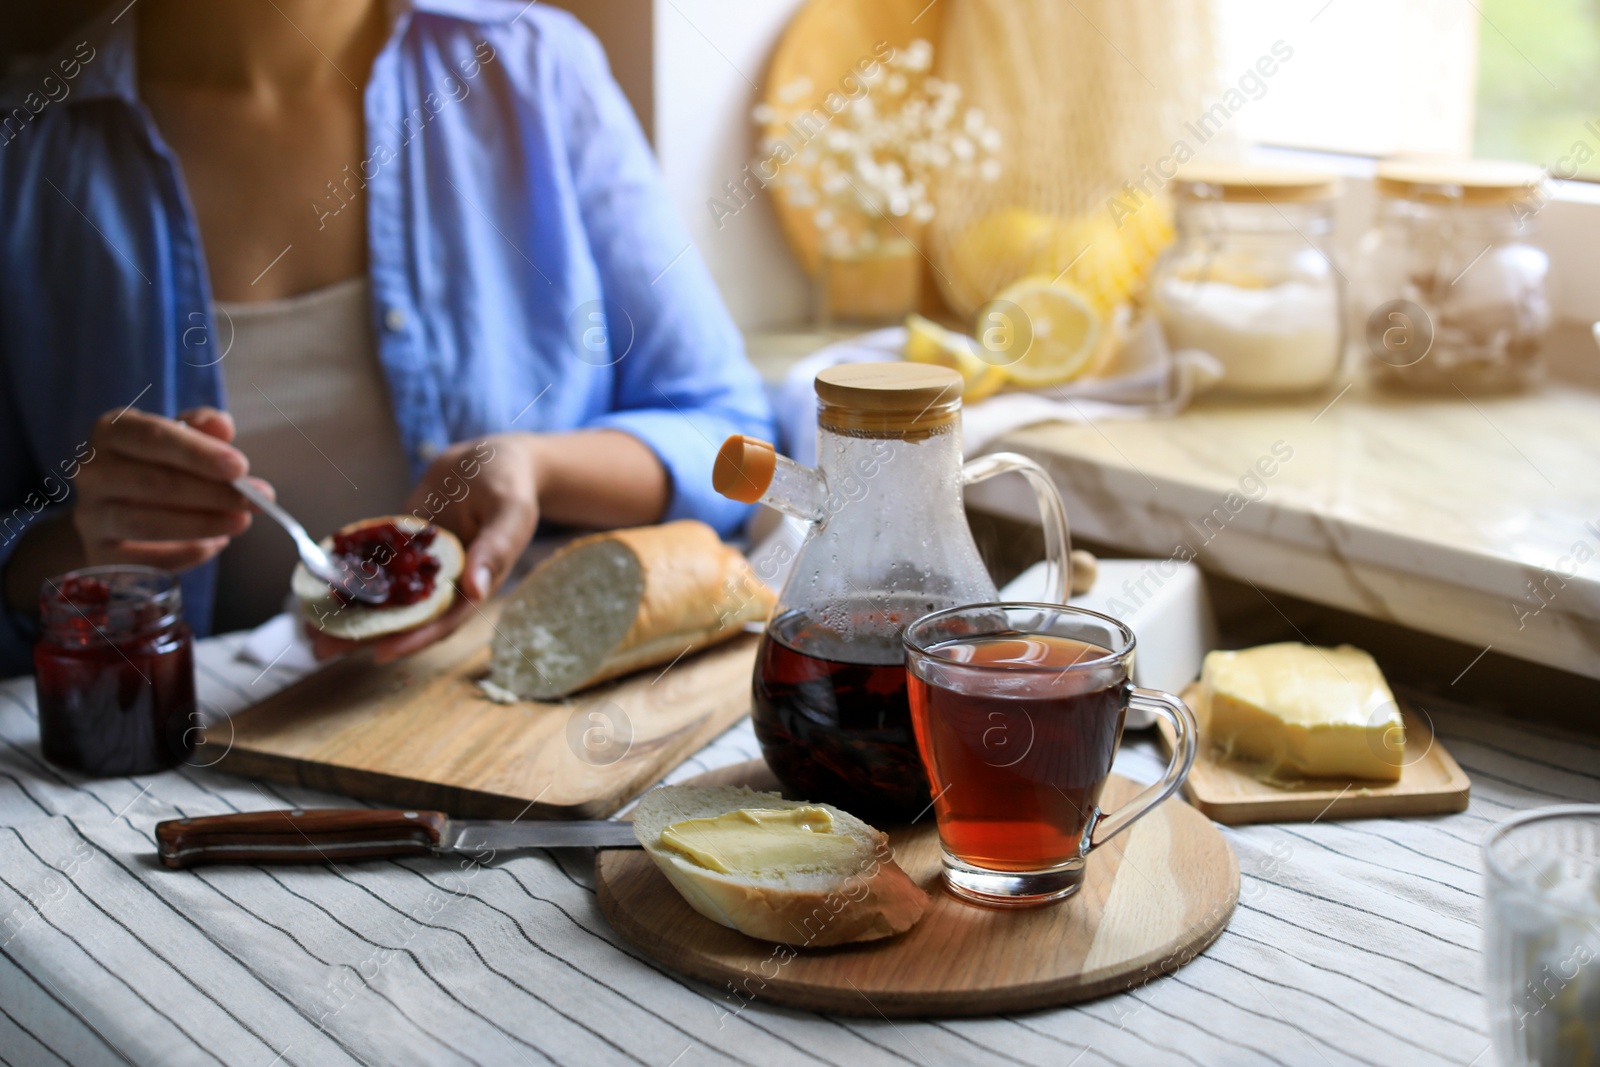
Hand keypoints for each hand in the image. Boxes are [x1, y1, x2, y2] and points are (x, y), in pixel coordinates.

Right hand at [73, 406, 269, 571]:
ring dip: (201, 525)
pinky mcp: (98, 554)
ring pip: (144, 523)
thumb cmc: (156, 464)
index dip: (197, 453)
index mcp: (112, 432)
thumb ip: (200, 427)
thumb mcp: (177, 437)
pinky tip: (215, 544)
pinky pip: (142, 560)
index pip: (152, 437)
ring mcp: (90, 515)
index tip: (240, 467)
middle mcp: (93, 472)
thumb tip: (220, 424)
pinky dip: (183, 554)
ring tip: (241, 522)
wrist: (114, 507)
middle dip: (212, 493)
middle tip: (257, 500)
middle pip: (153, 483)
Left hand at [309, 433, 539, 663]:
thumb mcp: (510, 512)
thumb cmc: (510, 484)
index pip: (441, 622)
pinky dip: (347, 573)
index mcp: (473, 585)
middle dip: (363, 636)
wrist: (492, 458)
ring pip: (382, 596)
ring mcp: (419, 565)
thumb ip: (495, 549)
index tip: (378, 653)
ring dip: (348, 612)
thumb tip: (475, 589)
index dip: (411, 639)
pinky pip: (373, 563)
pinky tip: (317, 579)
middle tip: (321, 648)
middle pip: (403, 618)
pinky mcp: (401, 544)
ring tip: (307, 625)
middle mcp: (443, 583)